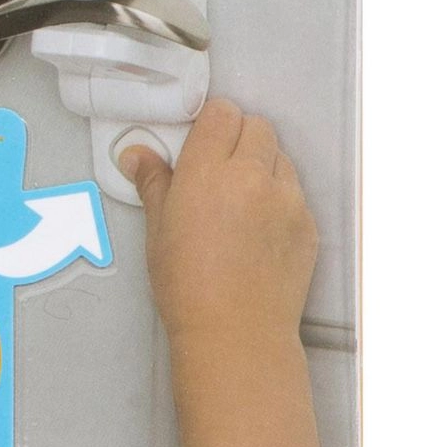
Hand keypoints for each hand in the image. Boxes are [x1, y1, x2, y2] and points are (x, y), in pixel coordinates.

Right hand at [118, 98, 317, 347]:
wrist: (236, 334)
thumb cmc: (188, 287)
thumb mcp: (158, 231)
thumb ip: (153, 183)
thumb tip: (138, 156)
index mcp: (208, 171)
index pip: (222, 113)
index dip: (212, 124)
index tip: (203, 143)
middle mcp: (252, 176)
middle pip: (257, 126)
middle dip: (239, 139)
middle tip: (221, 170)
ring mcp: (287, 199)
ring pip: (280, 156)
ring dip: (263, 165)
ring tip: (242, 201)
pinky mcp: (308, 224)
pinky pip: (296, 192)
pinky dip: (281, 198)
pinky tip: (260, 229)